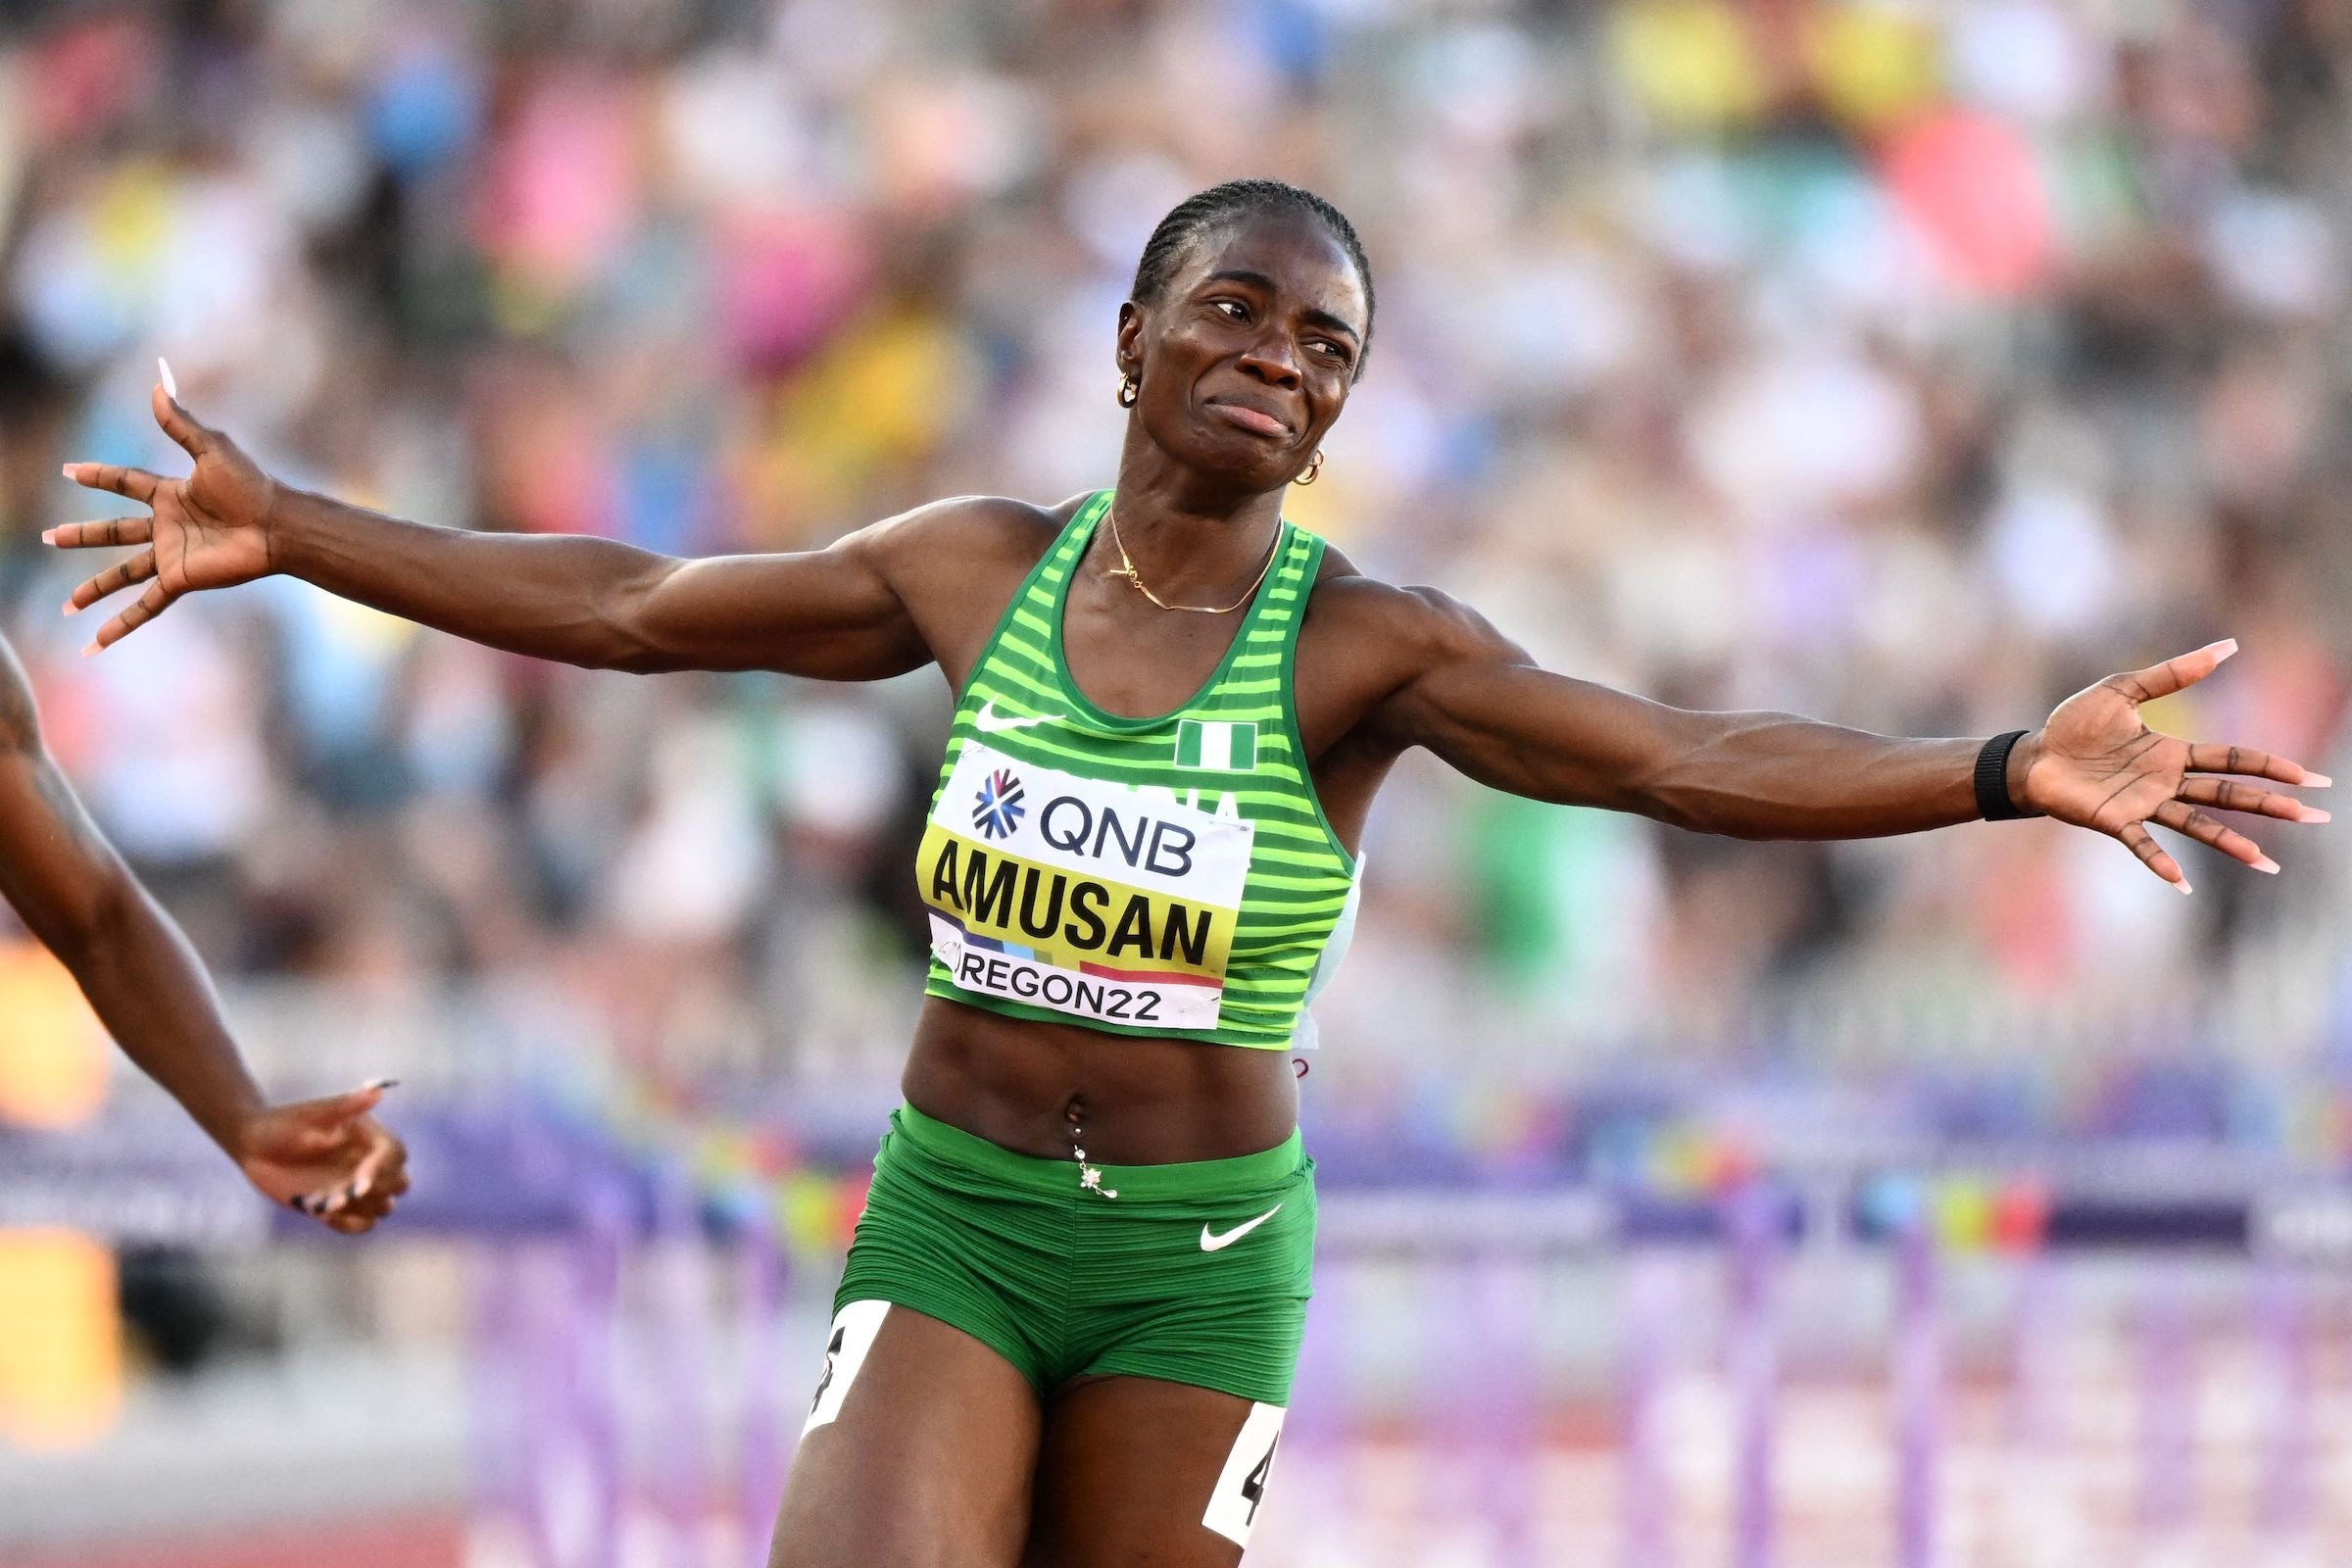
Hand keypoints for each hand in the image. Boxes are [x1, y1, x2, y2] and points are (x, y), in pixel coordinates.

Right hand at [48, 382, 279, 654]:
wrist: (277, 525)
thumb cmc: (250, 486)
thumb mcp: (211, 449)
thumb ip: (180, 421)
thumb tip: (157, 382)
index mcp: (171, 494)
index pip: (125, 483)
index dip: (98, 477)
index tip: (70, 472)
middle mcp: (167, 527)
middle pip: (113, 533)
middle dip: (82, 535)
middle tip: (49, 538)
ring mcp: (171, 556)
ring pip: (122, 574)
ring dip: (94, 588)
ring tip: (66, 604)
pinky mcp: (180, 580)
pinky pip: (144, 606)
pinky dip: (121, 625)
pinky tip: (97, 642)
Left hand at [233, 1080, 410, 1235]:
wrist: (255, 1146)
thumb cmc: (282, 1123)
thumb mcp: (311, 1114)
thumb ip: (344, 1105)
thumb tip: (378, 1092)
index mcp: (369, 1137)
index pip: (394, 1153)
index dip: (382, 1169)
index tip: (359, 1181)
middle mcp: (368, 1162)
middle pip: (399, 1183)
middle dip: (378, 1191)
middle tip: (344, 1193)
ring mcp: (355, 1187)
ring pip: (383, 1207)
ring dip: (360, 1209)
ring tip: (326, 1204)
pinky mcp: (340, 1208)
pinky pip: (362, 1225)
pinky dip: (349, 1224)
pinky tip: (322, 1213)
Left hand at [2014, 639, 2330, 892]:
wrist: (2032, 754)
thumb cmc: (2075, 725)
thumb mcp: (2123, 688)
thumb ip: (2172, 673)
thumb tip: (2227, 646)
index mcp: (2173, 753)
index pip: (2234, 760)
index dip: (2272, 767)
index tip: (2311, 779)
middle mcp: (2165, 783)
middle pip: (2228, 795)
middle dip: (2270, 806)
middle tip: (2314, 819)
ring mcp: (2142, 805)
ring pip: (2197, 825)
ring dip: (2230, 843)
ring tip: (2265, 863)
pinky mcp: (2114, 821)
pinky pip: (2143, 845)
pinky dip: (2162, 863)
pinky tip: (2183, 883)